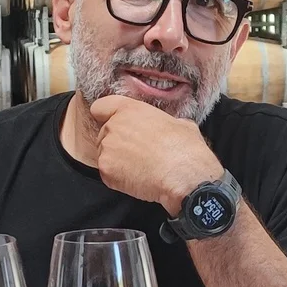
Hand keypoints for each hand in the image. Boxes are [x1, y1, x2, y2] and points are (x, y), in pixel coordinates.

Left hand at [87, 95, 222, 213]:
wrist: (183, 175)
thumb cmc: (185, 149)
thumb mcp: (180, 124)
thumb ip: (164, 122)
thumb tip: (170, 128)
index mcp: (129, 109)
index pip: (101, 107)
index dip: (105, 117)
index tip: (115, 125)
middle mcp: (114, 125)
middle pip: (104, 134)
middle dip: (116, 144)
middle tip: (137, 154)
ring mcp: (107, 148)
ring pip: (105, 155)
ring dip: (117, 162)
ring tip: (140, 168)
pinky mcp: (106, 170)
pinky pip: (108, 174)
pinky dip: (119, 179)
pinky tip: (138, 179)